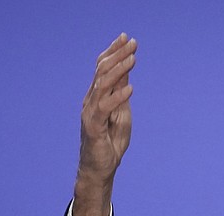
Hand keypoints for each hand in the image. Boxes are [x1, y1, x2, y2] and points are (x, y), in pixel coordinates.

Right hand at [73, 33, 136, 215]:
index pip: (102, 68)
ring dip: (119, 71)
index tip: (126, 38)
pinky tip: (131, 89)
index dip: (113, 52)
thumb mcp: (121, 114)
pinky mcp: (93, 127)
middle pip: (102, 72)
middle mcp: (90, 100)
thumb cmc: (110, 142)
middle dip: (117, 55)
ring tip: (133, 59)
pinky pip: (105, 108)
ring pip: (102, 85)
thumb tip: (126, 76)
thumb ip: (121, 95)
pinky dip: (118, 97)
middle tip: (132, 43)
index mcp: (97, 96)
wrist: (101, 168)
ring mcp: (90, 112)